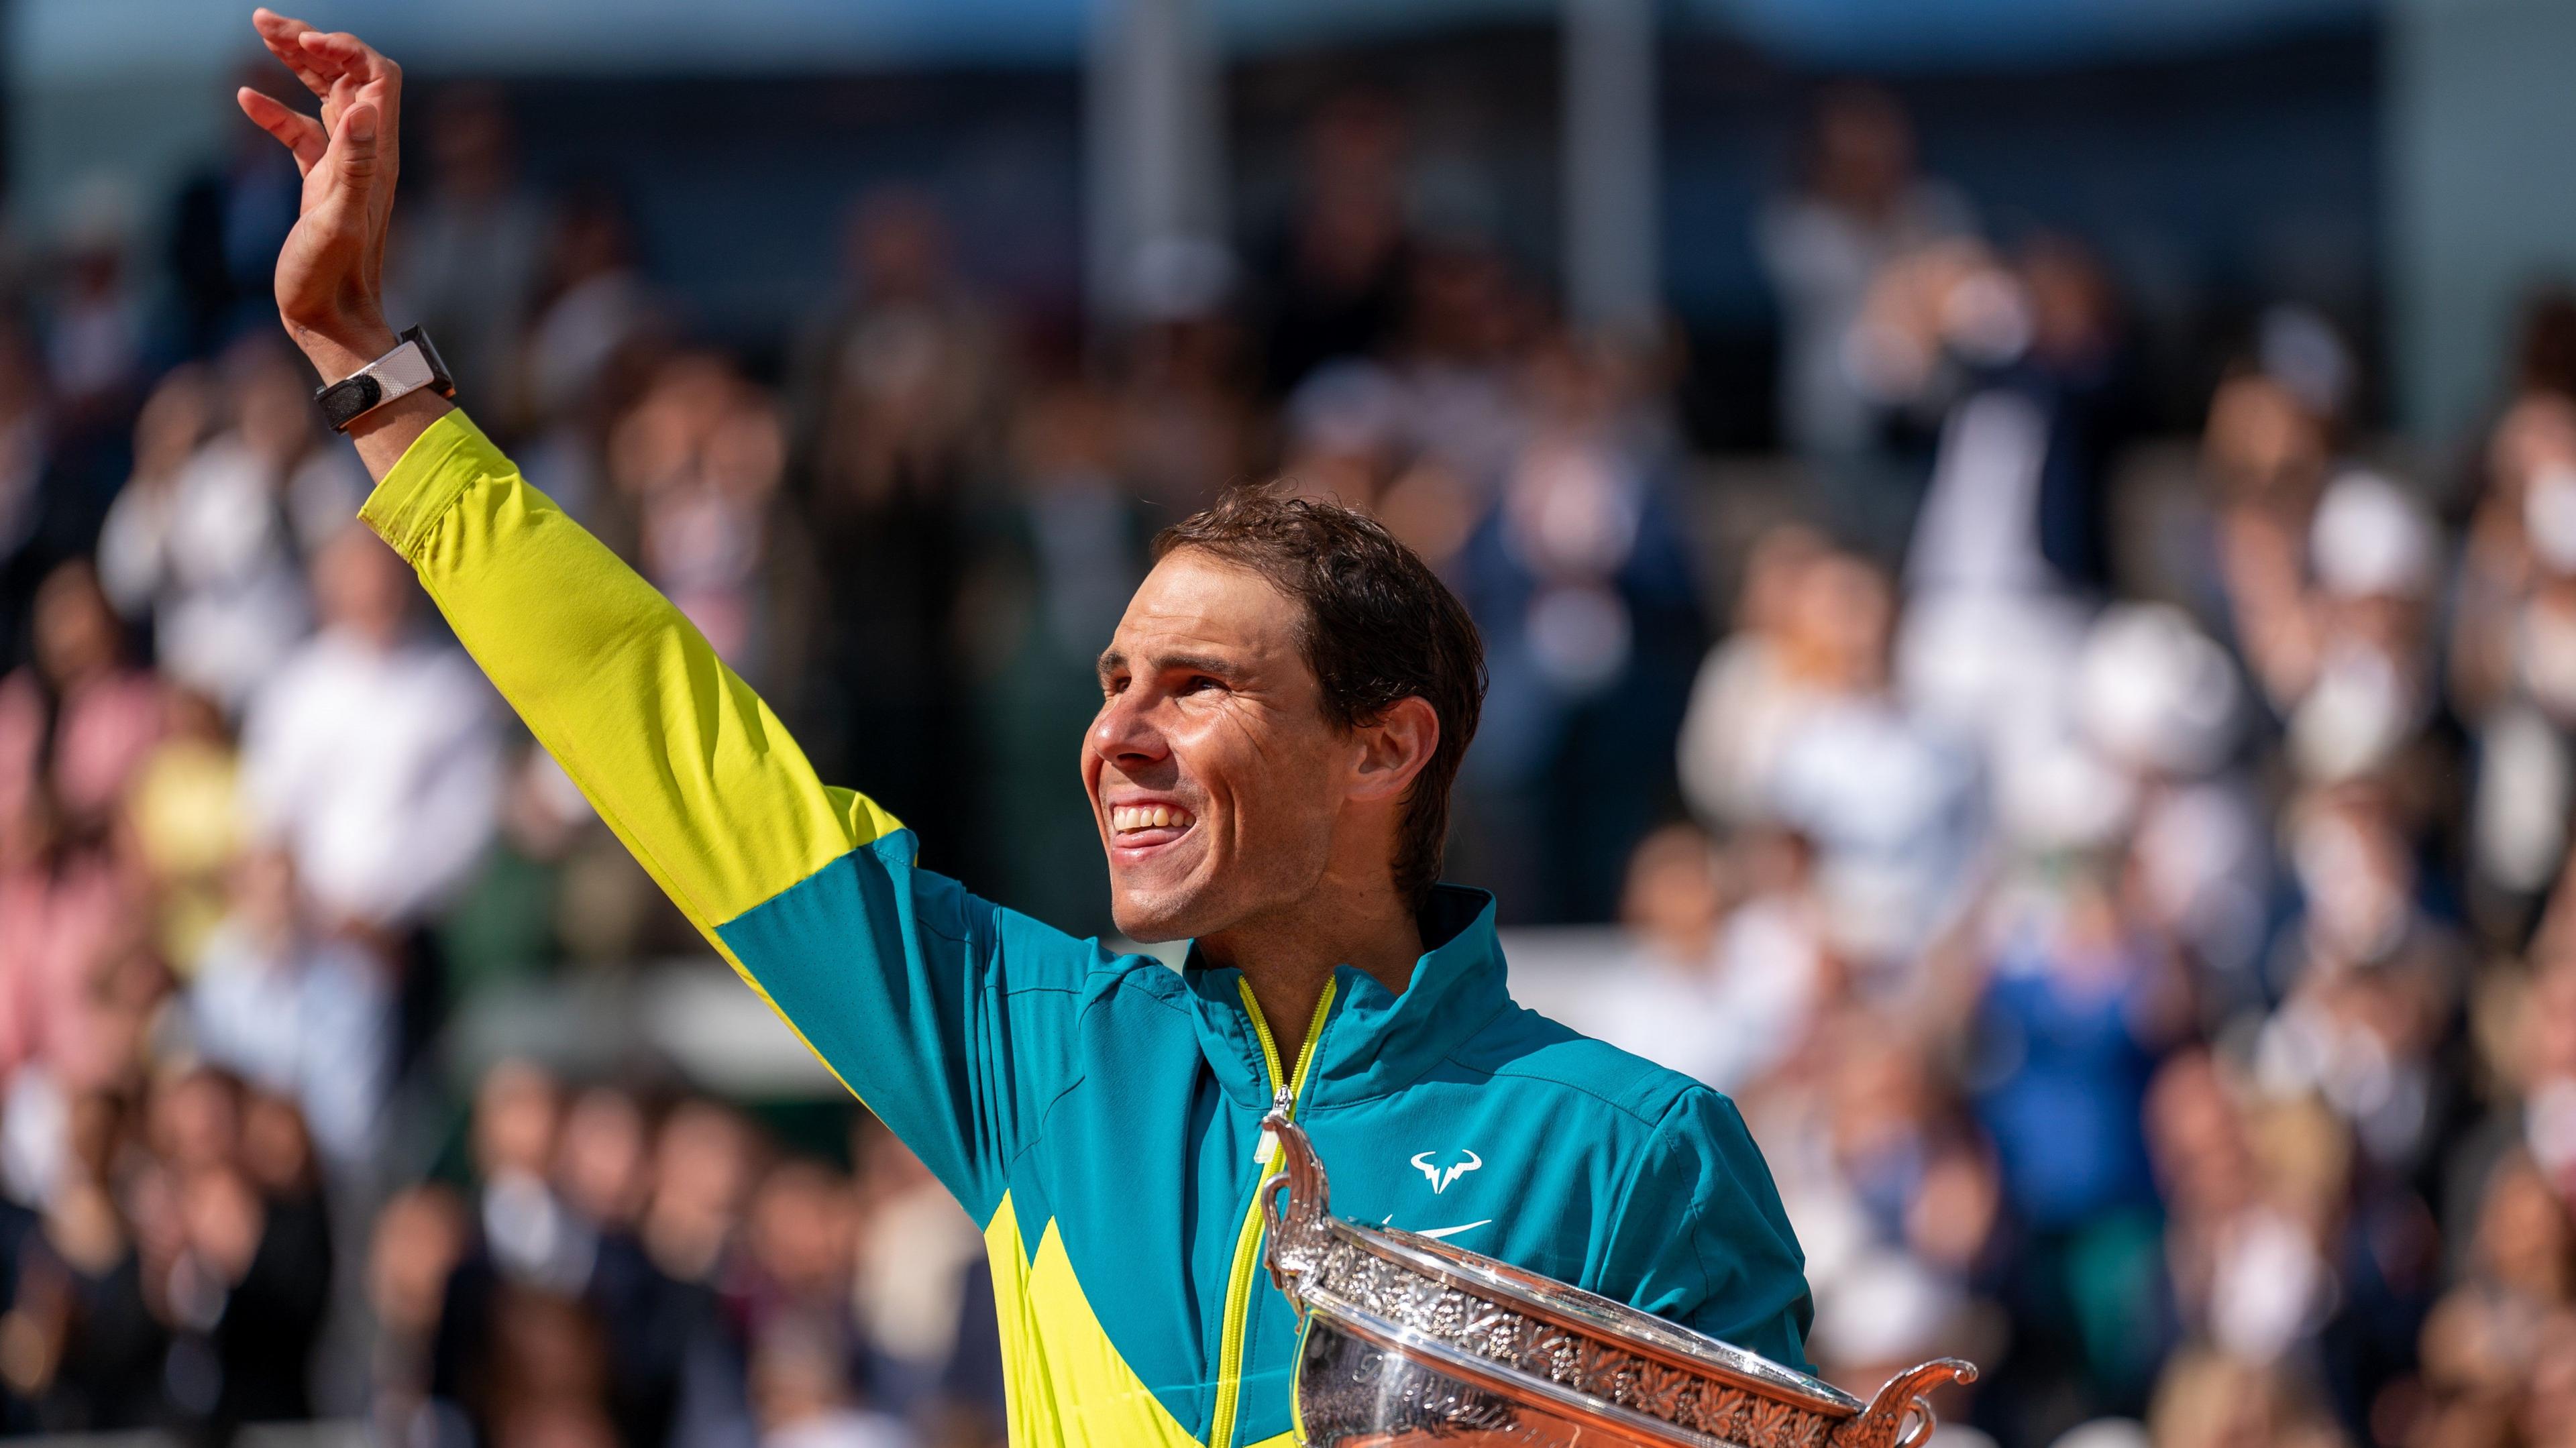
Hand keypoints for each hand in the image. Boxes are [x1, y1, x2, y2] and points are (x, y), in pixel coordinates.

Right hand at [237, 8, 403, 381]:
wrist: (329, 321)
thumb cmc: (331, 278)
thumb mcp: (339, 218)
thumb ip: (354, 163)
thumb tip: (362, 108)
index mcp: (374, 154)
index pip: (375, 77)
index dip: (345, 49)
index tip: (302, 41)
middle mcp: (364, 154)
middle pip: (347, 77)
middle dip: (310, 43)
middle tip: (264, 19)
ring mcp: (341, 167)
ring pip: (323, 98)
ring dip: (294, 64)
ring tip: (258, 33)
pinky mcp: (318, 184)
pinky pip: (301, 133)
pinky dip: (276, 110)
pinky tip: (245, 98)